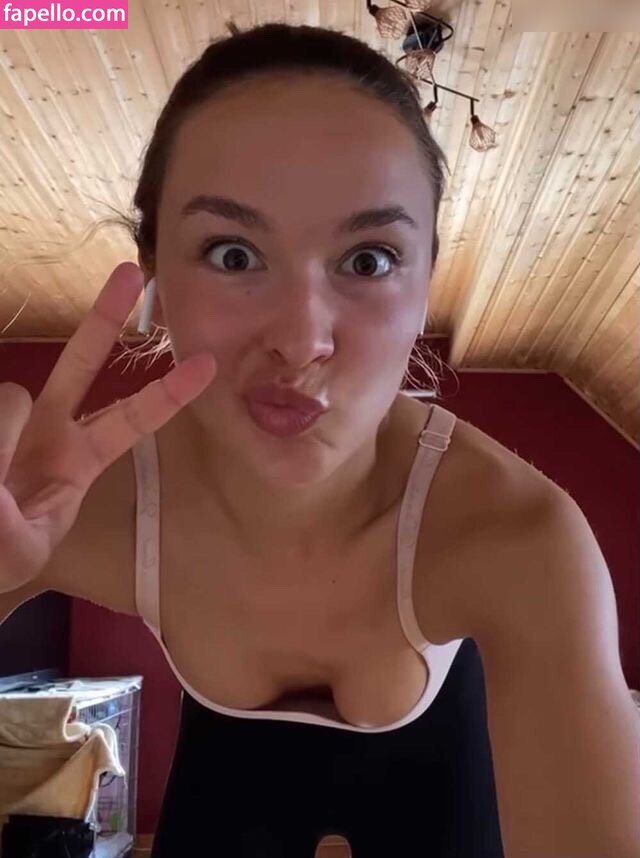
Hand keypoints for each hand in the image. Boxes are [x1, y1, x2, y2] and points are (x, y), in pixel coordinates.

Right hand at [0, 261, 215, 592]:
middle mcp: (53, 426)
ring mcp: (14, 416)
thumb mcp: (18, 548)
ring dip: (2, 441)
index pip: (132, 419)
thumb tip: (1, 439)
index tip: (207, 365)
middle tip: (130, 273)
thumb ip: (10, 515)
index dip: (167, 394)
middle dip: (105, 318)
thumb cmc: (3, 552)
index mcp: (81, 459)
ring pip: (11, 397)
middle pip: (82, 362)